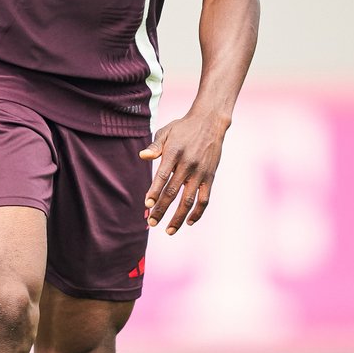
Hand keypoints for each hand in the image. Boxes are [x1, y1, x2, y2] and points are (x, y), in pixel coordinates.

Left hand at [139, 113, 228, 233]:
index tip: (147, 205)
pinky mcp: (210, 176)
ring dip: (178, 217)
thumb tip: (143, 156)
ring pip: (189, 200)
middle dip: (161, 209)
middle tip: (151, 223)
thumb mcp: (166, 131)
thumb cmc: (183, 128)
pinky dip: (198, 212)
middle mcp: (188, 164)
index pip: (162, 177)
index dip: (154, 192)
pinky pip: (204, 198)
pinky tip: (189, 222)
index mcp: (174, 153)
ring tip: (168, 230)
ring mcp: (200, 172)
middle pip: (173, 192)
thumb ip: (155, 146)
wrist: (210, 122)